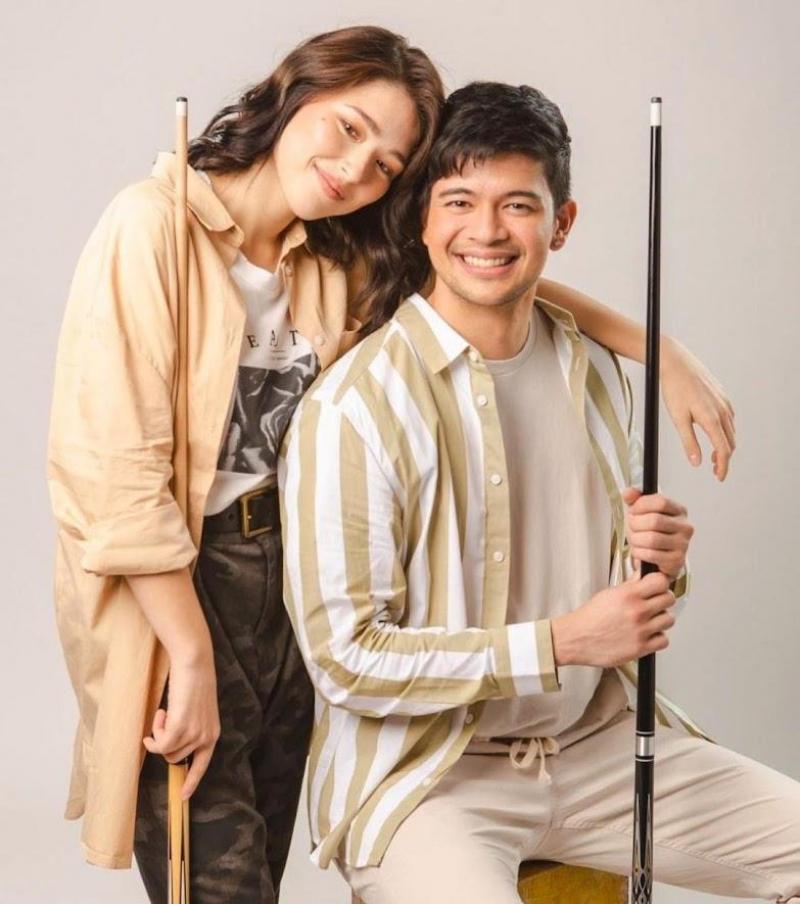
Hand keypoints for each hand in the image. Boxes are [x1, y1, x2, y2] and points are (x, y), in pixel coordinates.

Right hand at [143, 655, 220, 799]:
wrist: (195, 663)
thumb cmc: (194, 681)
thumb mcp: (198, 709)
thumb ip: (191, 727)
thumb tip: (174, 743)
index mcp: (213, 734)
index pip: (202, 764)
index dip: (192, 781)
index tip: (184, 797)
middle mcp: (206, 737)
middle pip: (176, 758)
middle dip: (165, 743)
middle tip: (165, 719)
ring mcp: (194, 733)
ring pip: (166, 752)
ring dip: (159, 734)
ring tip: (165, 712)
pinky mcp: (181, 727)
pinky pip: (160, 744)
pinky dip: (154, 734)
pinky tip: (159, 714)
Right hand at [552, 571, 675, 667]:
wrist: (576, 638)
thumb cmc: (589, 618)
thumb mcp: (609, 594)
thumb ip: (630, 585)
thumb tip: (643, 576)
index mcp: (628, 595)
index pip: (661, 581)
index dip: (660, 583)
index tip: (656, 586)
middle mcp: (637, 611)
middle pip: (668, 599)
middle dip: (661, 600)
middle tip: (653, 603)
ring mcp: (640, 630)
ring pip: (669, 619)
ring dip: (661, 619)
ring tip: (650, 620)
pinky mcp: (640, 648)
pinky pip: (664, 640)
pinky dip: (658, 637)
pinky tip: (647, 634)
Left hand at [622, 487, 692, 578]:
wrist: (655, 559)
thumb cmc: (649, 532)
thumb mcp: (640, 513)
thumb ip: (635, 500)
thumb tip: (628, 492)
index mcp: (678, 510)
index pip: (661, 502)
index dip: (641, 505)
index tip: (633, 510)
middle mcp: (685, 526)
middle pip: (655, 520)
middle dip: (636, 524)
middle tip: (632, 528)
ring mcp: (683, 544)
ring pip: (652, 538)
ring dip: (636, 540)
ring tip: (635, 540)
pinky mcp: (677, 560)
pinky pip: (652, 554)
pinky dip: (639, 553)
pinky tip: (639, 551)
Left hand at [661, 337, 735, 480]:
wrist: (676, 363)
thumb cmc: (674, 390)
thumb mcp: (678, 419)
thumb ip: (688, 442)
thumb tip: (696, 462)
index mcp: (712, 419)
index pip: (723, 450)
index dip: (722, 466)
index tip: (719, 477)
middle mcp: (722, 411)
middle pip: (730, 443)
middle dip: (724, 459)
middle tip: (714, 470)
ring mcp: (724, 403)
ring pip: (730, 431)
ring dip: (724, 445)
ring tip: (712, 455)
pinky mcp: (722, 396)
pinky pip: (729, 418)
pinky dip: (725, 431)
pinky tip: (714, 432)